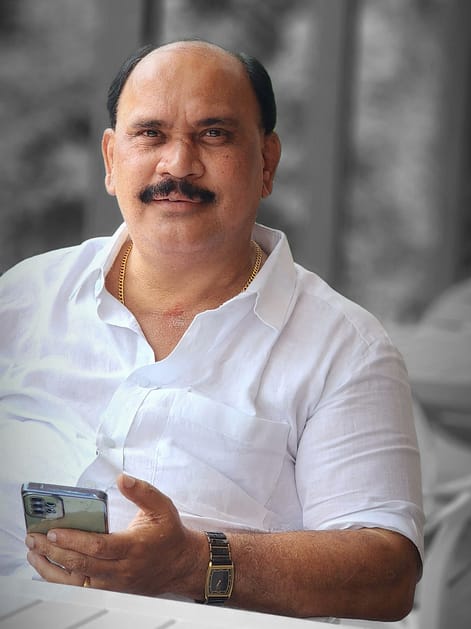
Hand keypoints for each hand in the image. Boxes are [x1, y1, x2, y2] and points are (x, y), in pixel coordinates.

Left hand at [25, 474, 206, 596]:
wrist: (181, 565)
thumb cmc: (170, 534)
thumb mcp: (162, 507)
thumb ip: (142, 492)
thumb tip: (122, 478)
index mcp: (133, 547)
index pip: (99, 547)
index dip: (75, 541)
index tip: (55, 531)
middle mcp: (122, 569)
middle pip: (82, 565)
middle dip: (55, 552)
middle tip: (35, 537)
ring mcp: (114, 582)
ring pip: (77, 580)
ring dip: (51, 567)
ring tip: (33, 552)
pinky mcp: (110, 588)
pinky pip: (81, 586)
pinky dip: (60, 577)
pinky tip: (47, 566)